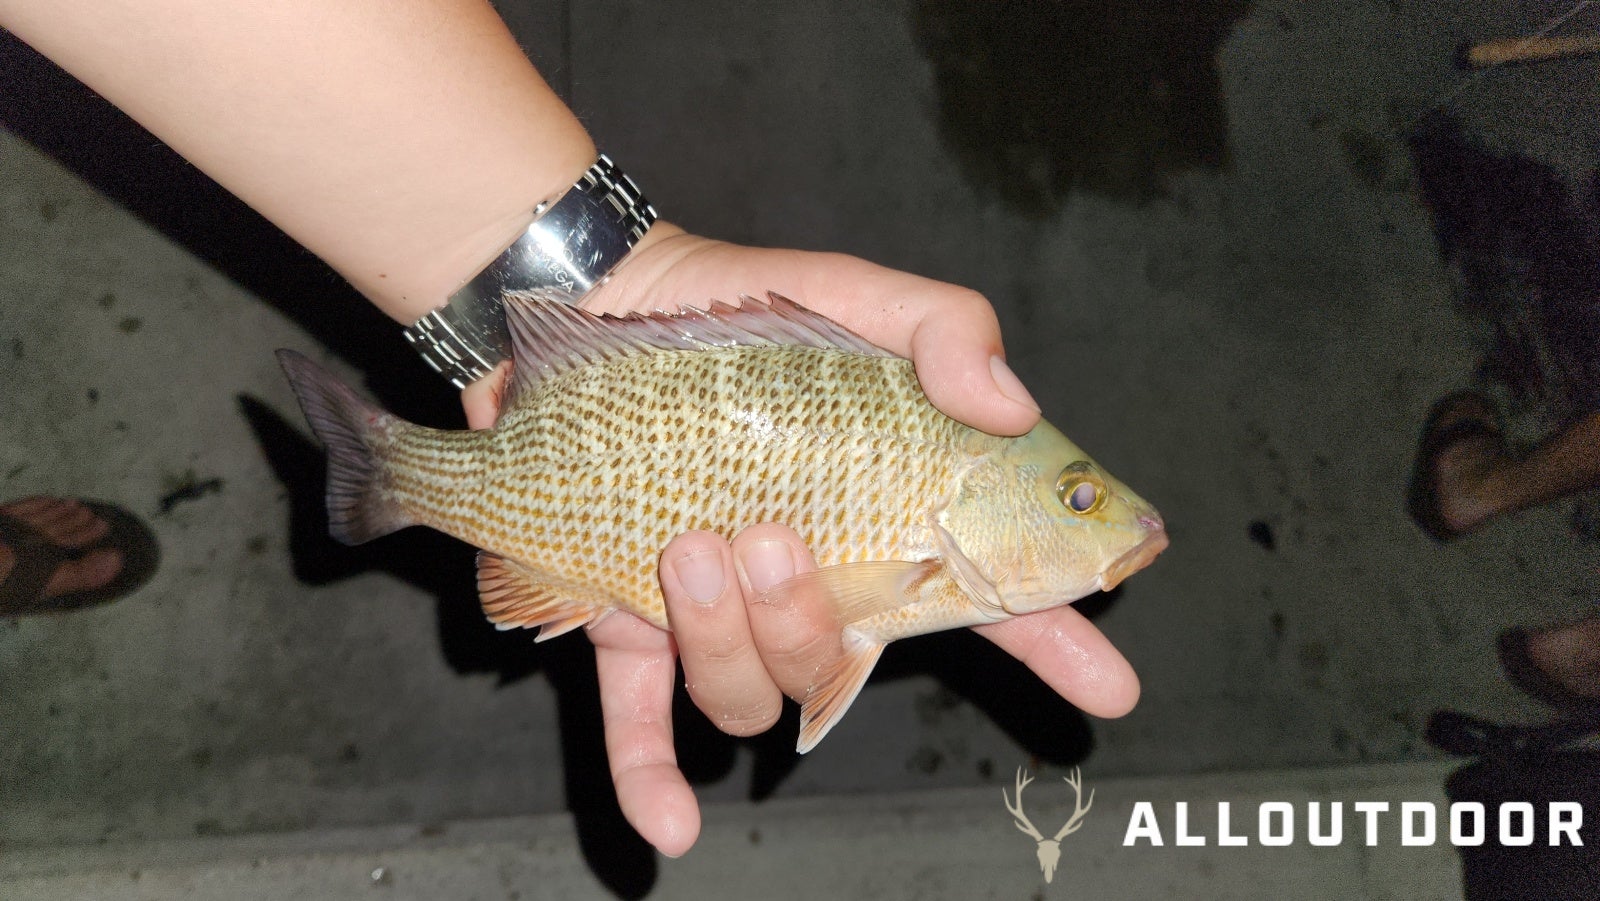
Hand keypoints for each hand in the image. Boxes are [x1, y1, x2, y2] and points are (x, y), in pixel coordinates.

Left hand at [459, 224, 1139, 856]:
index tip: (1105, 681)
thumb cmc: (738, 306)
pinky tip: (669, 829)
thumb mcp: (852, 297)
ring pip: (751, 694)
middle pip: (842, 662)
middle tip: (767, 533)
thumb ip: (942, 329)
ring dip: (725, 643)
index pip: (982, 591)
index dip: (1050, 639)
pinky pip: (645, 722)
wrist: (591, 304)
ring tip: (688, 551)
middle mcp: (808, 579)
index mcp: (876, 517)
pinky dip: (651, 779)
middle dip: (807, 619)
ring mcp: (718, 610)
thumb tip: (1009, 405)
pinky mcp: (627, 619)